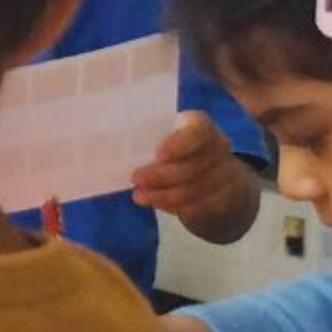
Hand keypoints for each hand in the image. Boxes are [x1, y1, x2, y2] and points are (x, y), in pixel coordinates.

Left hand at [135, 111, 261, 243]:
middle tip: (135, 179)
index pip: (197, 130)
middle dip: (161, 175)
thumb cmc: (174, 145)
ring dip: (164, 195)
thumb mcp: (162, 132)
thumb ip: (143, 135)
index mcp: (200, 124)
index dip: (179, 144)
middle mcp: (219, 146)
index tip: (157, 155)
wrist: (213, 171)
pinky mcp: (227, 197)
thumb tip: (104, 137)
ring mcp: (227, 173)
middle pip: (192, 165)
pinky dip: (177, 207)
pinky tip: (159, 204)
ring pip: (196, 189)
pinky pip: (202, 206)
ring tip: (139, 196)